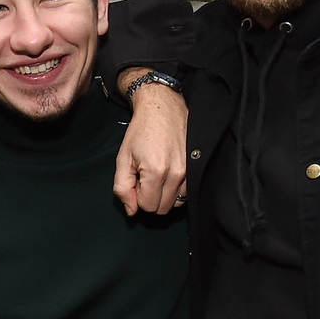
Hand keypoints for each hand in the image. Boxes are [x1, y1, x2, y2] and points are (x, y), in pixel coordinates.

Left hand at [113, 73, 188, 215]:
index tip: (135, 181)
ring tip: (156, 175)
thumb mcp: (123, 158)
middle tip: (144, 179)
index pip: (147, 206)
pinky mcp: (196, 167)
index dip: (137, 198)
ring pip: (175, 203)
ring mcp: (190, 171)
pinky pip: (186, 192)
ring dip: (163, 195)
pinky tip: (167, 174)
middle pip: (161, 208)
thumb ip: (123, 188)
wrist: (162, 108)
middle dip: (150, 198)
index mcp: (156, 171)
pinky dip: (175, 190)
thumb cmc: (141, 131)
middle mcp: (177, 173)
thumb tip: (131, 211)